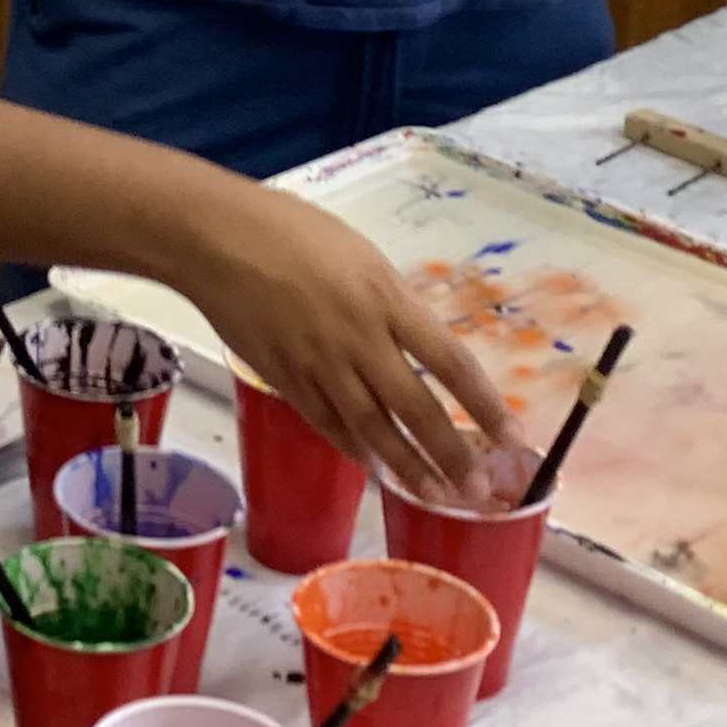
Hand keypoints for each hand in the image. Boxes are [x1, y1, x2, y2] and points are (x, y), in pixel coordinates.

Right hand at [177, 189, 514, 487]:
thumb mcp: (362, 255)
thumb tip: (418, 345)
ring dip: (408, 468)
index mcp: (385, 299)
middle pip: (416, 409)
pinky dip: (355, 451)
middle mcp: (359, 339)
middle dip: (452, 455)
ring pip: (373, 429)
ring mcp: (320, 365)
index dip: (485, 406)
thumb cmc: (290, 230)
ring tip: (437, 497)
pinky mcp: (285, 380)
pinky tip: (376, 469)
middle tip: (479, 491)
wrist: (215, 240)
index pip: (450, 363)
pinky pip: (328, 424)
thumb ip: (393, 303)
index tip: (511, 438)